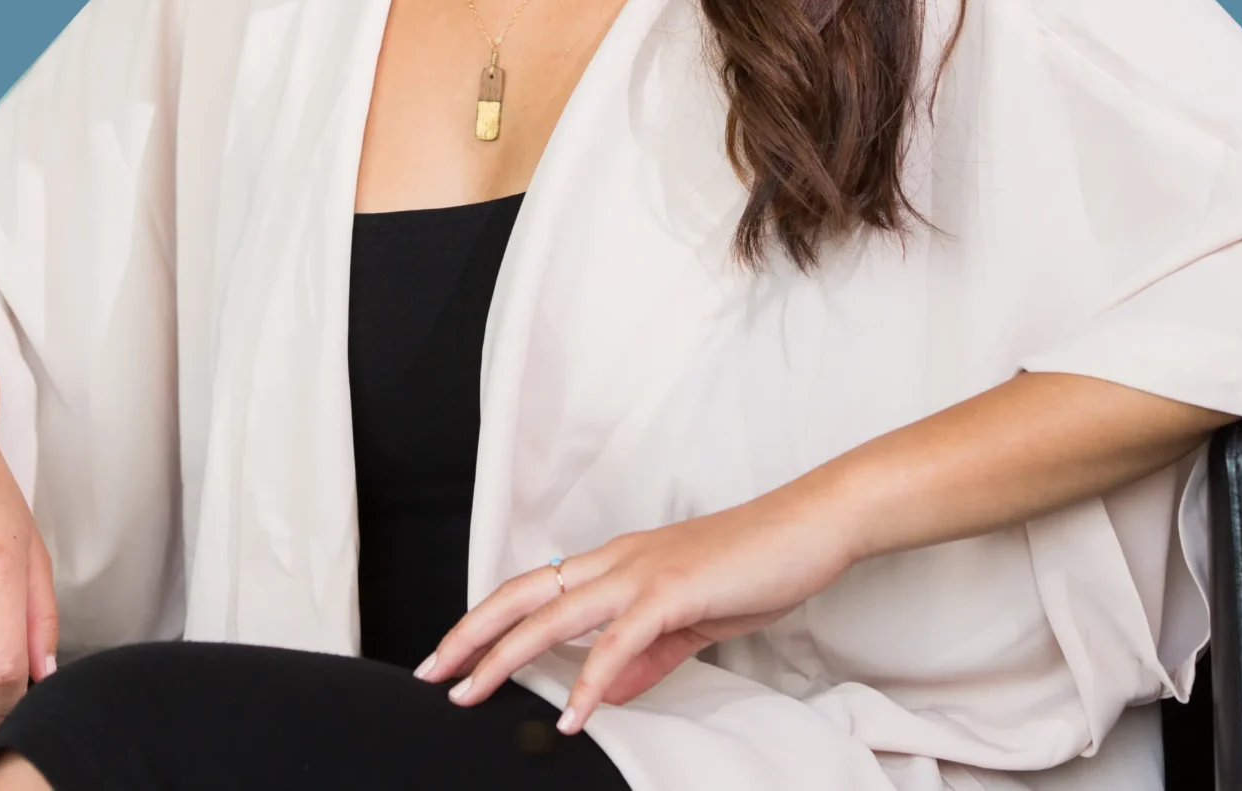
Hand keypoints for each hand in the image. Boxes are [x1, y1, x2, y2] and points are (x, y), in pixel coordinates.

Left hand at [414, 481, 851, 734]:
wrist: (808, 526)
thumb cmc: (755, 564)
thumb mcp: (691, 619)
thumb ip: (647, 655)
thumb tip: (609, 692)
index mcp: (619, 562)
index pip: (536, 589)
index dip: (490, 619)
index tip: (456, 655)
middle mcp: (618, 560)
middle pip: (524, 594)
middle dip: (472, 634)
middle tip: (433, 673)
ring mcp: (642, 572)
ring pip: (554, 615)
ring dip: (506, 656)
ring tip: (473, 694)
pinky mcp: (672, 591)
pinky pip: (618, 642)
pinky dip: (589, 682)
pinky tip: (571, 715)